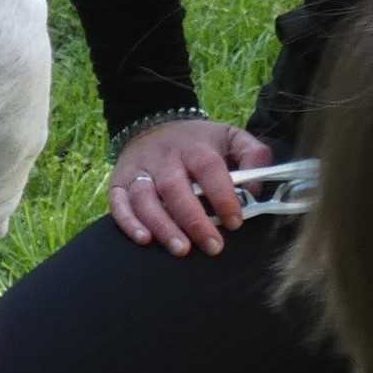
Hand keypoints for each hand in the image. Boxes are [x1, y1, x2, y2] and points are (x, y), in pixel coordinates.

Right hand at [108, 120, 274, 257]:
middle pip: (175, 188)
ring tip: (181, 249)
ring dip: (162, 225)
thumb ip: (253, 156)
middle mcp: (164, 157)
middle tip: (212, 246)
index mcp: (195, 146)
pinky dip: (128, 222)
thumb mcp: (230, 137)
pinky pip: (118, 203)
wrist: (153, 123)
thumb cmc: (199, 141)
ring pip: (145, 198)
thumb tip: (254, 190)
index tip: (236, 222)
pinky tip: (144, 240)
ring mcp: (139, 169)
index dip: (222, 196)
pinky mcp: (118, 182)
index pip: (208, 169)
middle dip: (194, 220)